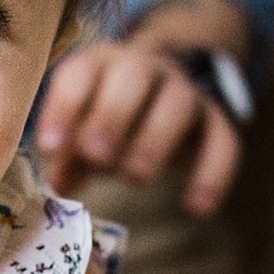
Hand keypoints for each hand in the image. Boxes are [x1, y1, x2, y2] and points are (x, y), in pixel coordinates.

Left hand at [33, 0, 249, 215]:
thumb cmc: (109, 116)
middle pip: (134, 76)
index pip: (80, 73)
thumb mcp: (82, 130)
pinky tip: (197, 208)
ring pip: (178, 103)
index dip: (64, 106)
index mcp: (101, 64)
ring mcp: (185, 91)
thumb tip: (55, 184)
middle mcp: (145, 68)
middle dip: (112, 114)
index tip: (50, 147)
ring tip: (134, 177)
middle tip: (95, 154)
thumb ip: (67, 153)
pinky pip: (223, 141)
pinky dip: (213, 174)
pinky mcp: (216, 120)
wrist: (165, 91)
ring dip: (156, 138)